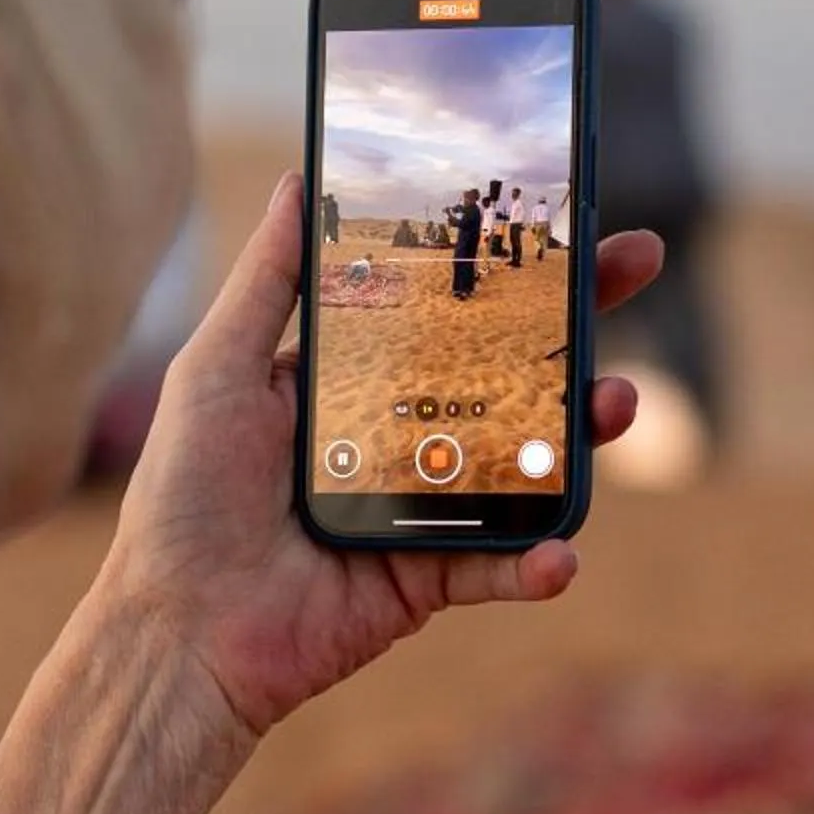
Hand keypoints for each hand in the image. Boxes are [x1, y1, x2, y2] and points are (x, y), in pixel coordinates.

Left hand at [100, 172, 663, 738]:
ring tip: (617, 400)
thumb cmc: (183, 498)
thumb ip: (265, 283)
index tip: (564, 212)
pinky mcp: (429, 578)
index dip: (505, 262)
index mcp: (352, 379)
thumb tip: (295, 182)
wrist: (178, 631)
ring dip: (583, 431)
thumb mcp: (215, 370)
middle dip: (577, 318)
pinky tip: (560, 554)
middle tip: (635, 264)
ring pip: (525, 459)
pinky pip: (500, 567)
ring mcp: (422, 507)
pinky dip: (538, 563)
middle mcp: (398, 434)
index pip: (444, 305)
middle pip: (507, 367)